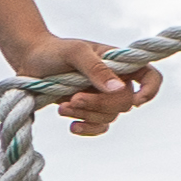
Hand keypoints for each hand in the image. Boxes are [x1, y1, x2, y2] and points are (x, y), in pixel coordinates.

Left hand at [14, 32, 162, 136]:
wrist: (30, 62)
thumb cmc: (54, 51)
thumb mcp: (74, 53)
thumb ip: (95, 68)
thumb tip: (118, 89)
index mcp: (119, 62)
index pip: (150, 76)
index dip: (150, 89)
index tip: (136, 100)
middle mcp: (115, 81)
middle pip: (125, 103)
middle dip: (99, 105)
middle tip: (73, 99)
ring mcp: (102, 97)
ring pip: (110, 116)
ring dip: (87, 115)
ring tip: (63, 107)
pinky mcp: (89, 110)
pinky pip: (99, 127)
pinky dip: (87, 129)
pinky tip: (72, 126)